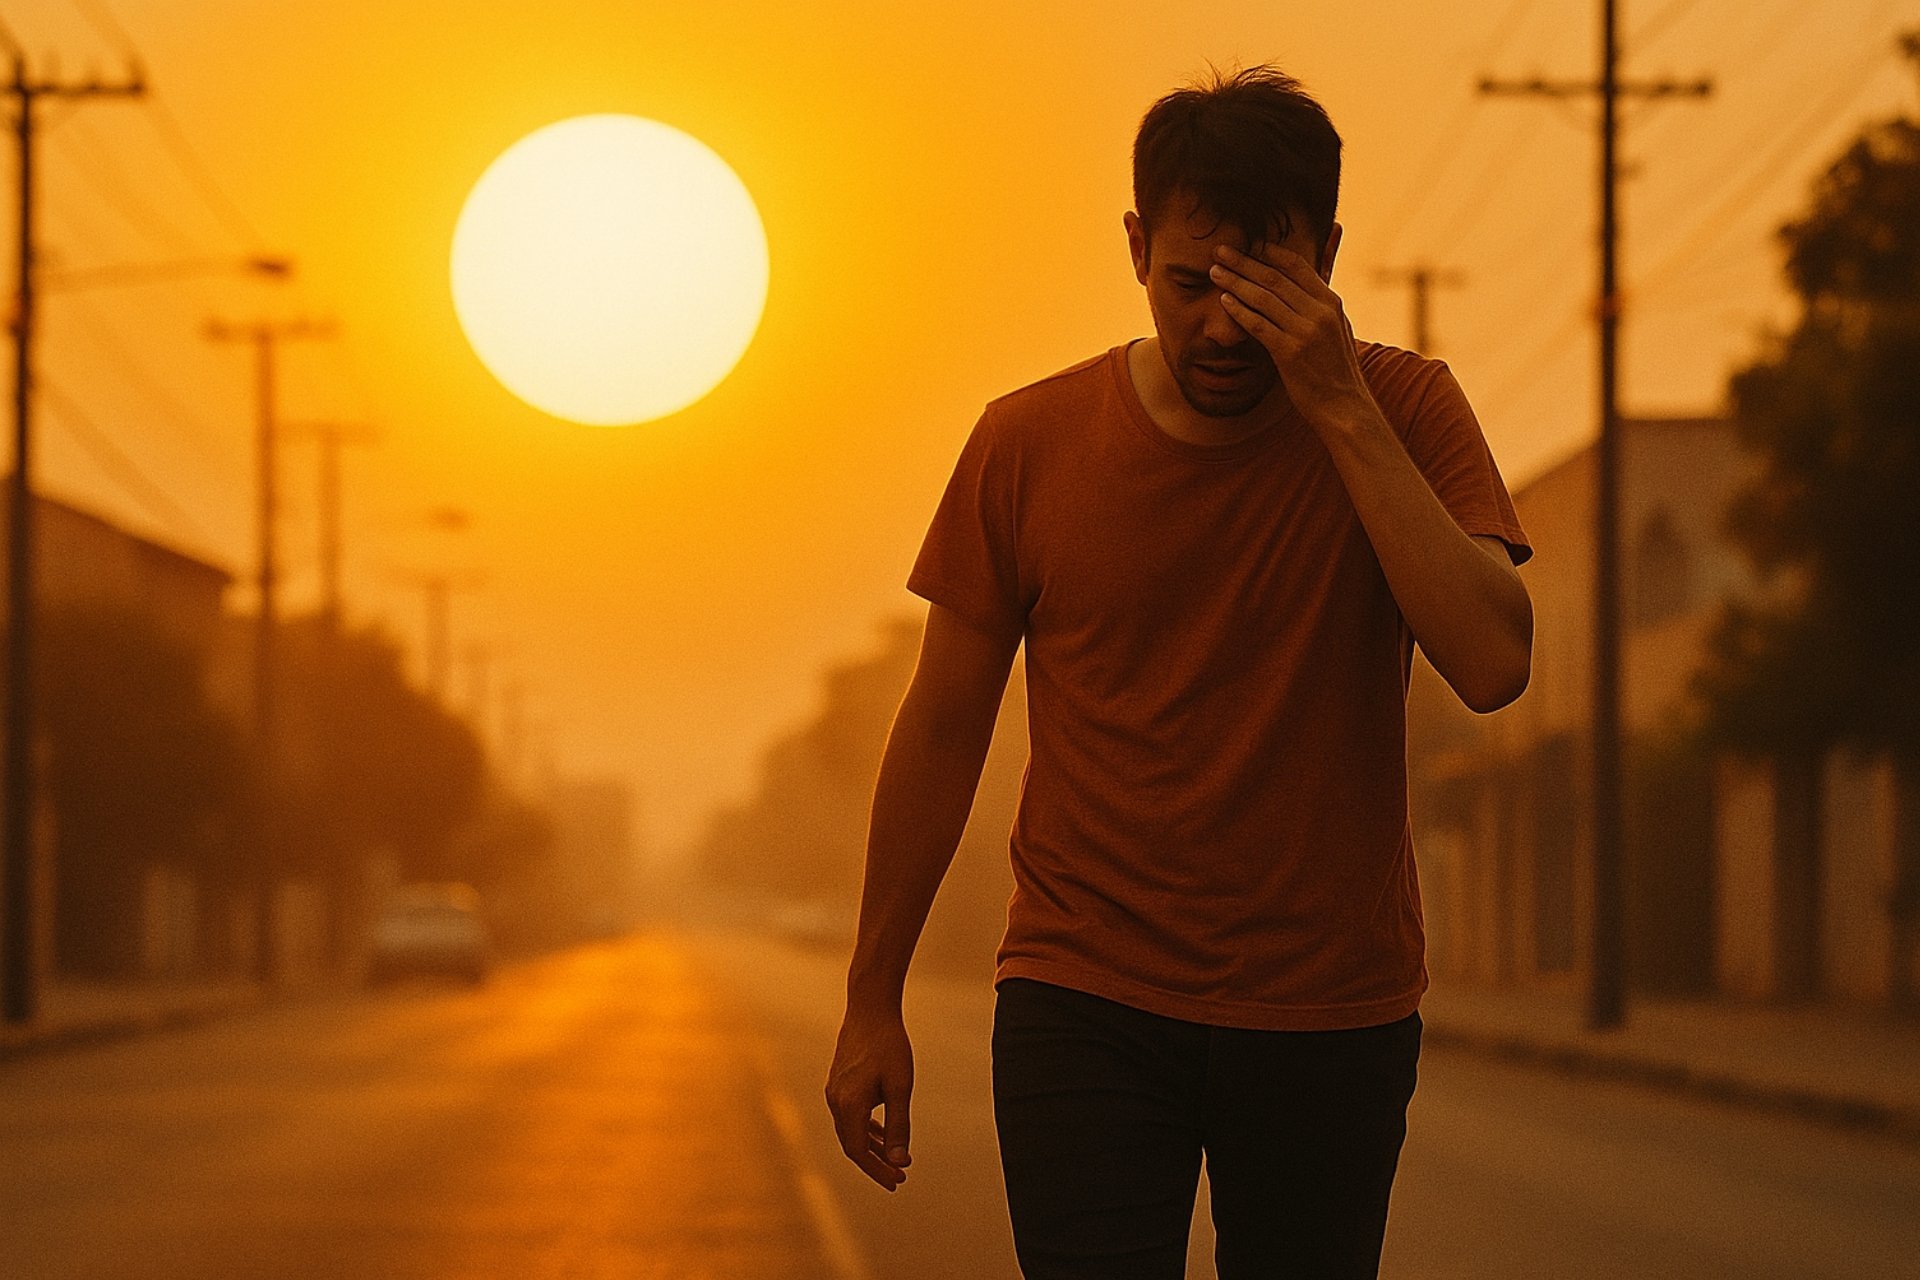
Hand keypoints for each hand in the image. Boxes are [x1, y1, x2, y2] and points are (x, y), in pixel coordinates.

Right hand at [825, 1003, 914, 1189]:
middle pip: (853, 1145)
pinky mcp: (838, 1084)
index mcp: (848, 1105)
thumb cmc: (889, 1046)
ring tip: (896, 1161)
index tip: (898, 1181)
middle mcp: (835, 1101)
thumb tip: (899, 1161)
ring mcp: (834, 1092)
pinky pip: (850, 1116)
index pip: (859, 1152)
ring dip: (872, 1147)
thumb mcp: (899, 1088)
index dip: (877, 1170)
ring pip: (851, 1131)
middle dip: (876, 1163)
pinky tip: (883, 1135)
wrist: (870, 1010)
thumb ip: (899, 1126)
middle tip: (900, 1177)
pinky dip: (867, 1129)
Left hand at [1209, 244, 1371, 423]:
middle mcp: (1320, 312)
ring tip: (1215, 272)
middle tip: (1220, 251)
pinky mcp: (1290, 353)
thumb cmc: (1336, 368)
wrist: (1344, 406)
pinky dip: (1239, 310)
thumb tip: (1322, 268)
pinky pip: (1258, 325)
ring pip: (1263, 298)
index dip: (1269, 252)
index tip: (1248, 244)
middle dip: (1244, 262)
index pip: (1297, 265)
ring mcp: (1305, 332)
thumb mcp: (1339, 326)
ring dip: (1235, 282)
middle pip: (1275, 278)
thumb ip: (1324, 298)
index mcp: (1331, 302)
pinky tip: (1223, 301)